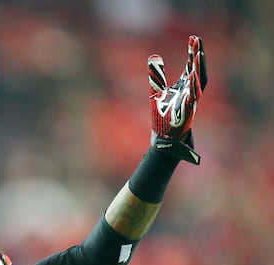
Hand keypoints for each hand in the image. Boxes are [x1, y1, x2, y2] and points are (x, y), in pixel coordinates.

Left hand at [148, 35, 206, 164]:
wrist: (163, 138)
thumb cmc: (162, 116)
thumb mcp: (157, 91)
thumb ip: (156, 75)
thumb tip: (153, 56)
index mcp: (185, 87)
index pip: (191, 65)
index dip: (192, 52)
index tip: (193, 38)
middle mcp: (190, 92)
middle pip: (198, 70)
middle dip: (198, 56)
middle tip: (197, 41)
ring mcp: (191, 101)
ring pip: (199, 82)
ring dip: (198, 68)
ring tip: (197, 54)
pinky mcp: (189, 112)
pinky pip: (193, 97)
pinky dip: (193, 86)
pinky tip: (191, 75)